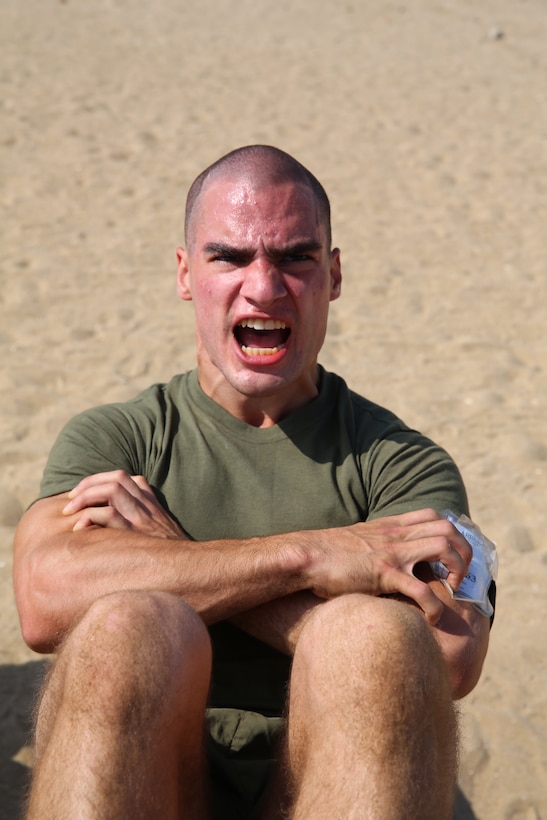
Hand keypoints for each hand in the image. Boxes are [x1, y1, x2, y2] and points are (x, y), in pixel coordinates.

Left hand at [62, 470, 185, 538]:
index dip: (97, 479)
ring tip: (71, 512)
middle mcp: (146, 505)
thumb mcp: (161, 525)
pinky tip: (80, 529)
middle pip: (116, 478)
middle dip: (87, 485)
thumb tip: (122, 504)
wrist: (190, 567)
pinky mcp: (136, 534)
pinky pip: (110, 515)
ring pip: (112, 490)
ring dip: (85, 498)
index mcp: (149, 501)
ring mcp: (142, 518)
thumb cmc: (171, 550)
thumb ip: (145, 510)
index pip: (122, 476)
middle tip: (70, 502)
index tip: (81, 493)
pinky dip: (90, 518)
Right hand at [310, 509, 471, 623]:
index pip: (434, 516)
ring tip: (450, 592)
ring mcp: (392, 552)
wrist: (305, 557)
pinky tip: (432, 618)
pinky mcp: (384, 574)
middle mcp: (396, 535)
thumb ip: (376, 542)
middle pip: (449, 529)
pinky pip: (421, 589)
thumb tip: (384, 556)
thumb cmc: (326, 554)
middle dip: (464, 554)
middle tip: (457, 578)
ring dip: (456, 572)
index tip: (452, 557)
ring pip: (444, 548)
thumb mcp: (357, 539)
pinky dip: (434, 606)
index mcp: (391, 526)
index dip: (452, 534)